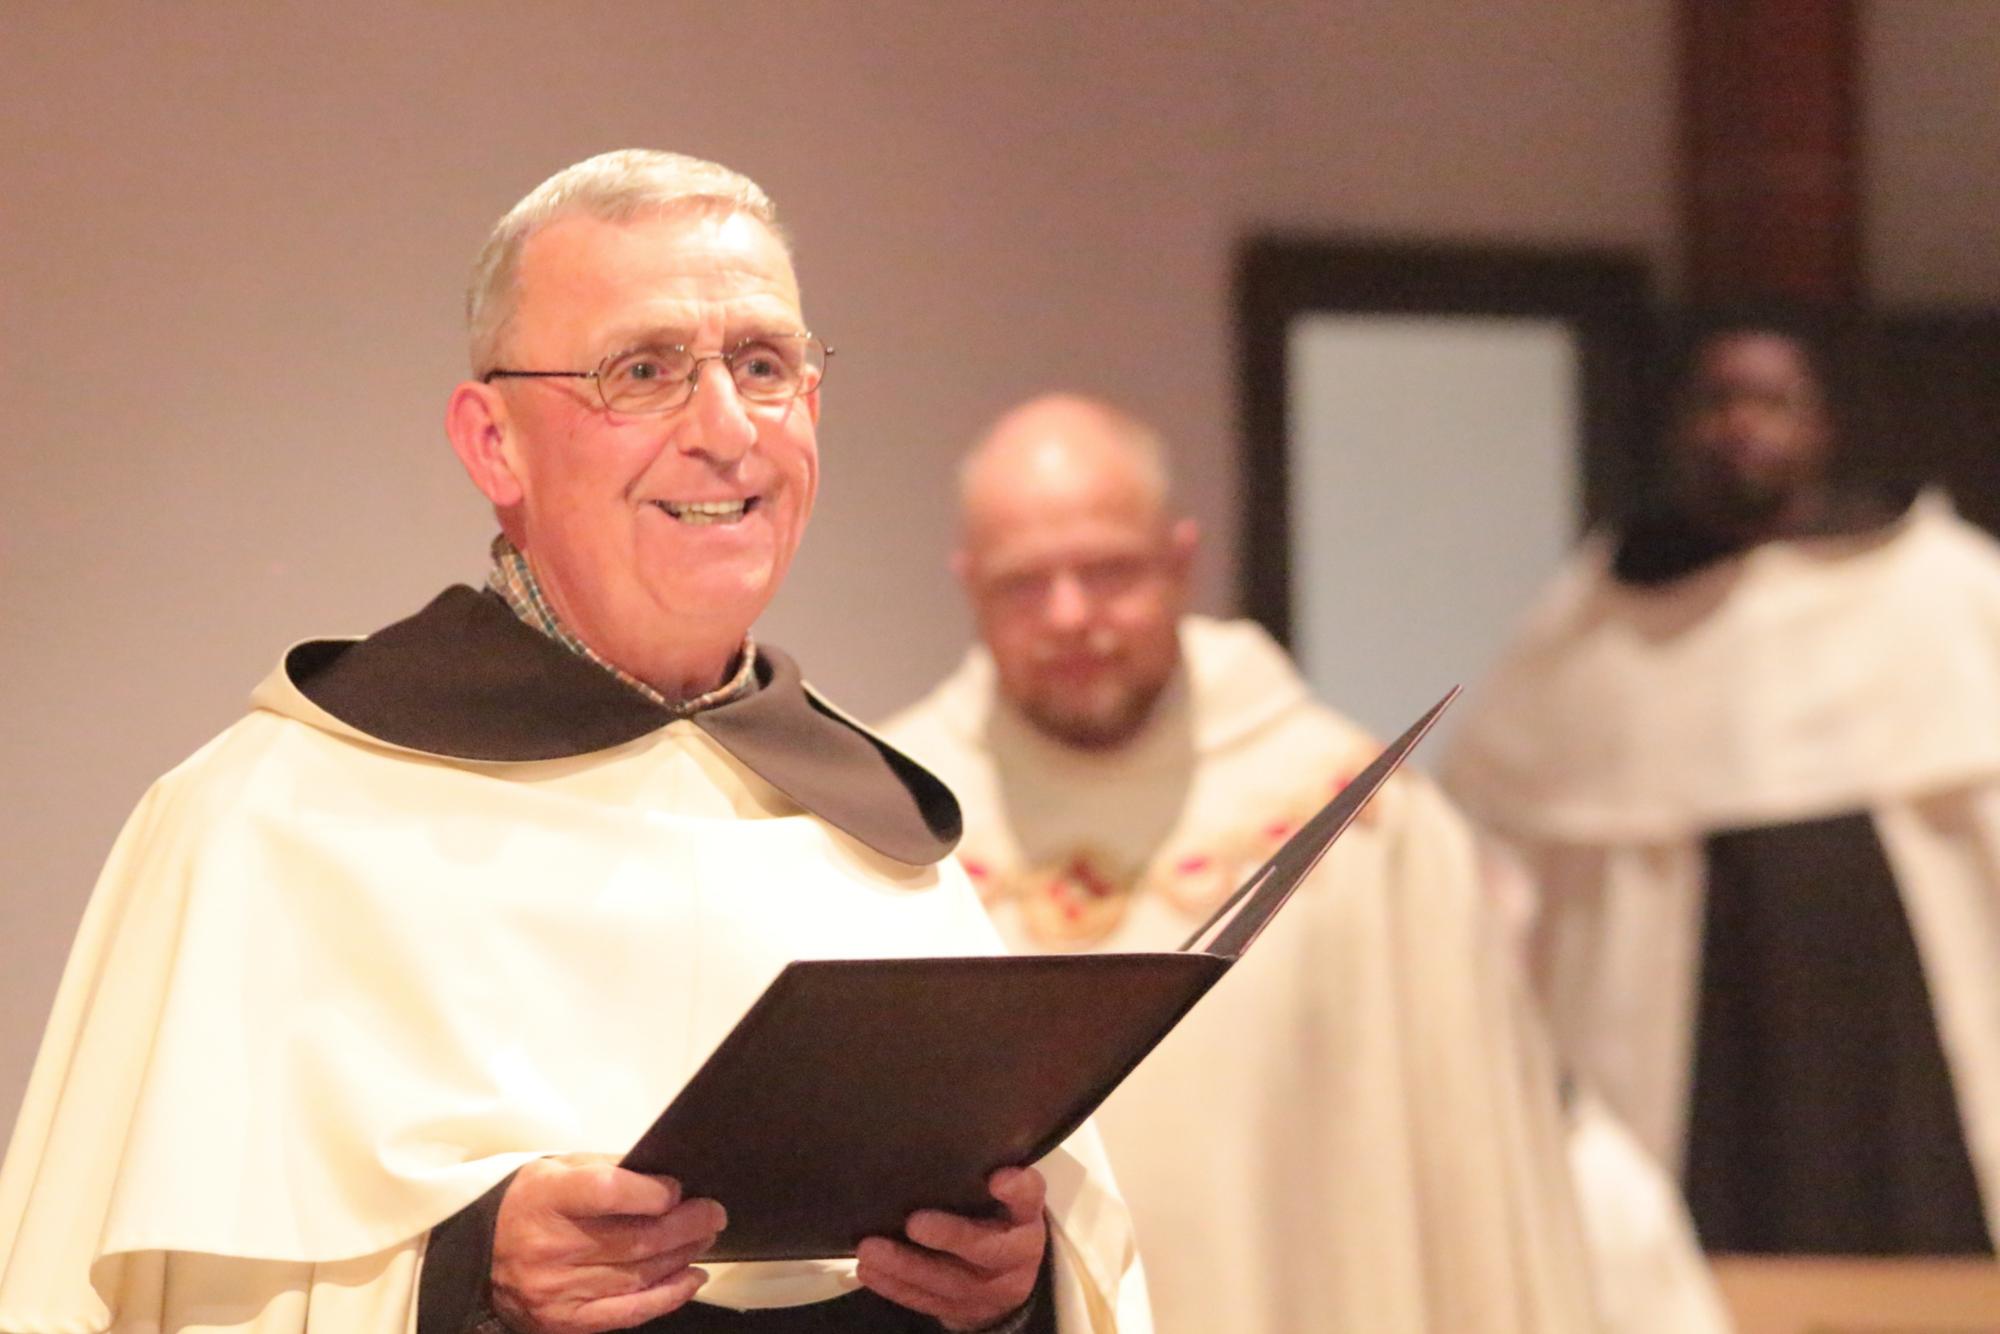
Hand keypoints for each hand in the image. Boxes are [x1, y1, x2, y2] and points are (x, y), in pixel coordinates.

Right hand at [488, 1153, 726, 1333]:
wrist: (478, 1254)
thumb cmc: (531, 1202)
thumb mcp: (558, 1168)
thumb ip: (607, 1169)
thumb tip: (665, 1177)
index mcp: (545, 1197)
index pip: (609, 1193)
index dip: (652, 1192)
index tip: (677, 1189)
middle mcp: (549, 1247)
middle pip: (634, 1239)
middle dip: (685, 1225)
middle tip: (714, 1213)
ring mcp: (556, 1290)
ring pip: (637, 1275)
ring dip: (681, 1256)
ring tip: (705, 1238)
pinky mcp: (565, 1321)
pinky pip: (628, 1312)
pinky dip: (667, 1295)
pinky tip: (691, 1277)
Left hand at [855, 1165, 1046, 1331]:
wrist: (1005, 1284)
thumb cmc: (995, 1220)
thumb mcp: (1002, 1198)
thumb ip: (981, 1175)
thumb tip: (934, 1140)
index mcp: (1026, 1219)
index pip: (1029, 1200)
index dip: (1016, 1190)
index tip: (996, 1177)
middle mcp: (1014, 1258)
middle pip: (985, 1250)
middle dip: (950, 1237)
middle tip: (913, 1223)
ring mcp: (988, 1292)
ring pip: (947, 1282)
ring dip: (906, 1267)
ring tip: (871, 1249)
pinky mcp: (961, 1312)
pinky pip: (926, 1301)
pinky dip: (894, 1287)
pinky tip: (869, 1271)